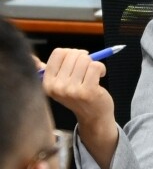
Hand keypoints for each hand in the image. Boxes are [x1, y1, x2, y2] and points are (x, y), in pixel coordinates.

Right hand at [40, 48, 117, 168]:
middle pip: (73, 54)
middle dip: (83, 57)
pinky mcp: (88, 91)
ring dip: (93, 64)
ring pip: (85, 59)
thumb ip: (50, 71)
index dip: (71, 52)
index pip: (58, 53)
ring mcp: (71, 90)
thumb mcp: (59, 85)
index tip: (77, 60)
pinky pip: (96, 66)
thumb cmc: (78, 95)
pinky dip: (101, 68)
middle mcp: (57, 87)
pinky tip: (100, 76)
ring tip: (92, 75)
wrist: (93, 116)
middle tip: (86, 68)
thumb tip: (34, 59)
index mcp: (47, 83)